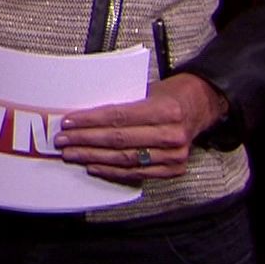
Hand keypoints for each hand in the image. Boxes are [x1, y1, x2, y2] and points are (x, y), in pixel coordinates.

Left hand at [55, 73, 229, 183]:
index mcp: (165, 110)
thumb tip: (84, 115)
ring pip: (124, 159)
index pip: (119, 117)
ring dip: (93, 157)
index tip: (69, 122)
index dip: (90, 121)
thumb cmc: (169, 96)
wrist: (201, 106)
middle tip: (63, 141)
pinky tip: (94, 166)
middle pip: (118, 140)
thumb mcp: (146, 90)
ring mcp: (174, 155)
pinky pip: (136, 173)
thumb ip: (121, 103)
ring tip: (73, 154)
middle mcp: (171, 134)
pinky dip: (112, 171)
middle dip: (86, 141)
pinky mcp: (173, 169)